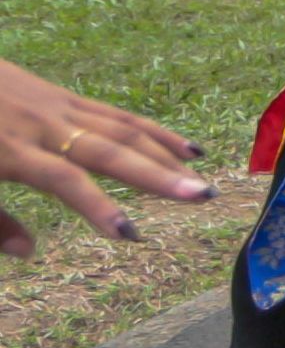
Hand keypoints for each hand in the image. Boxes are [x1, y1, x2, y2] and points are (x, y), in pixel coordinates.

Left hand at [0, 55, 206, 257]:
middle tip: (202, 196)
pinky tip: (183, 147)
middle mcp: (43, 126)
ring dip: (166, 156)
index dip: (98, 206)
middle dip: (157, 176)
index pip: (64, 180)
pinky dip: (154, 132)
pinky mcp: (63, 96)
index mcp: (10, 151)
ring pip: (122, 130)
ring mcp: (57, 106)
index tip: (130, 234)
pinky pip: (118, 115)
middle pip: (109, 151)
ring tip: (202, 179)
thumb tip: (29, 251)